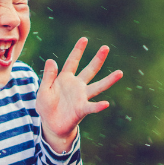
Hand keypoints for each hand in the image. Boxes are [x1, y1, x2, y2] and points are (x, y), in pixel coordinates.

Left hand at [36, 38, 123, 152]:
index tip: (84, 39)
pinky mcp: (82, 110)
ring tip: (120, 73)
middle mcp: (77, 86)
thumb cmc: (46, 107)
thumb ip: (48, 76)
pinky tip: (106, 104)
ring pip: (97, 87)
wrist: (50, 125)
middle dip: (97, 59)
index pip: (72, 61)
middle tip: (106, 48)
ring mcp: (81, 97)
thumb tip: (51, 60)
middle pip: (89, 70)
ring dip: (108, 80)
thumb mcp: (43, 90)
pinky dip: (98, 106)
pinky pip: (91, 107)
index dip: (78, 50)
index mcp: (65, 78)